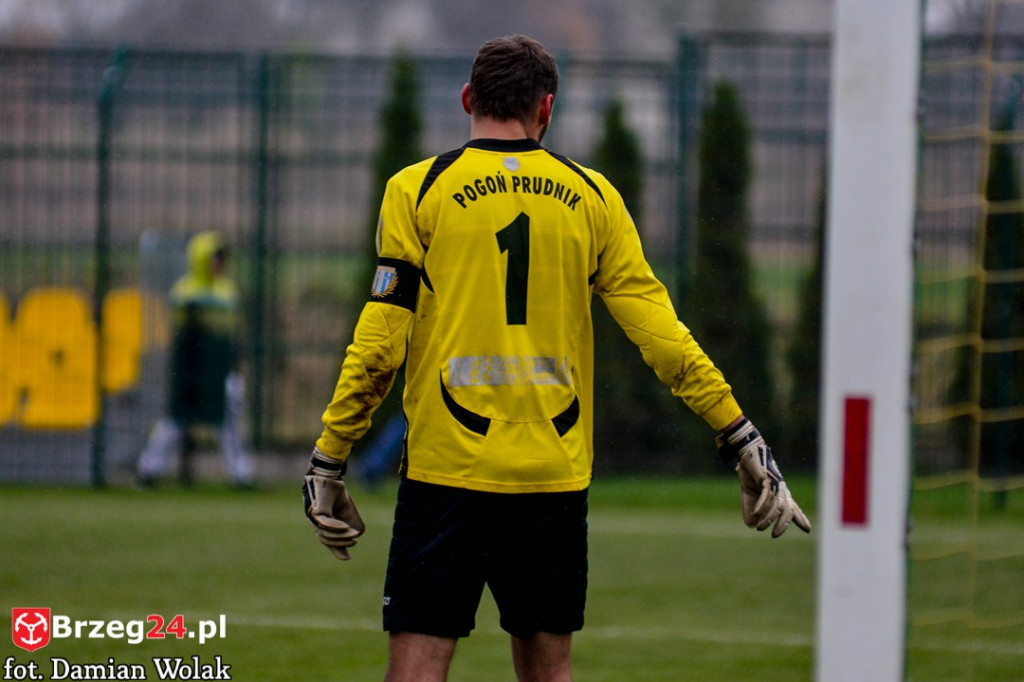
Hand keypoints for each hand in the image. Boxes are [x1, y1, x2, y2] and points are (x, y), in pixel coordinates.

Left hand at [303, 448, 364, 559]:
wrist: (329, 476)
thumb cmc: (336, 492)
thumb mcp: (346, 510)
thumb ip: (348, 524)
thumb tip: (355, 536)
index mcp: (322, 523)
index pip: (328, 540)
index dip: (337, 549)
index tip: (347, 559)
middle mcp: (315, 522)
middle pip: (325, 539)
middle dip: (340, 543)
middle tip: (354, 542)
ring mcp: (313, 517)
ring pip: (325, 533)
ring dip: (341, 536)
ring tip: (353, 534)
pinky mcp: (315, 511)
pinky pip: (324, 523)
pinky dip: (335, 527)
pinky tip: (345, 527)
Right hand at [716, 418, 810, 537]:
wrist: (747, 454)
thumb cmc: (750, 475)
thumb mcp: (749, 496)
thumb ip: (751, 511)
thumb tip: (753, 526)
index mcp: (780, 493)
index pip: (792, 507)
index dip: (800, 518)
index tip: (808, 529)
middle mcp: (781, 489)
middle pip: (788, 510)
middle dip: (783, 524)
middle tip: (775, 535)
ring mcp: (775, 484)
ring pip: (777, 506)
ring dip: (768, 518)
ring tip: (760, 528)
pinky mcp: (767, 479)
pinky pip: (767, 495)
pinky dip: (761, 506)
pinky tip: (755, 514)